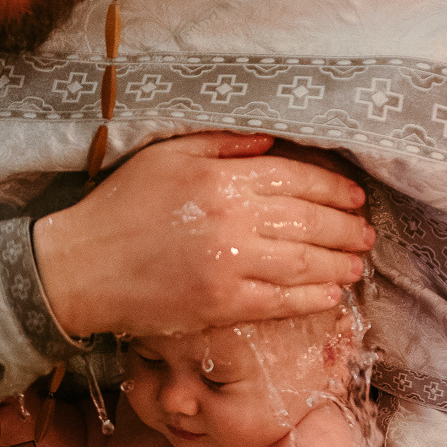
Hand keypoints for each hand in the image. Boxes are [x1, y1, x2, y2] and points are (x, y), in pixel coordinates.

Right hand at [32, 132, 371, 338]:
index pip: (295, 177)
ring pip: (303, 262)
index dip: (332, 187)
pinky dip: (312, 297)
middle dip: (345, 227)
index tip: (355, 195)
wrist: (79, 268)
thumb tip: (272, 142)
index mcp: (220, 177)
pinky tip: (331, 294)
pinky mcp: (222, 304)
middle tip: (366, 232)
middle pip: (308, 221)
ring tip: (357, 262)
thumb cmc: (119, 206)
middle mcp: (232, 219)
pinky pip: (281, 301)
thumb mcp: (166, 156)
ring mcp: (229, 265)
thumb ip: (222, 144)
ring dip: (338, 263)